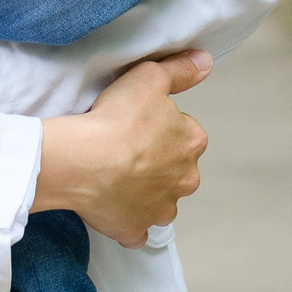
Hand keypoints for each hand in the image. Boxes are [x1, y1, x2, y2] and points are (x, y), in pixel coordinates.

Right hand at [33, 50, 211, 248]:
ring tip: (115, 174)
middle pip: (176, 168)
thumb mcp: (150, 77)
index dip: (161, 125)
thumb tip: (205, 62)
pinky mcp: (135, 230)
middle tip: (126, 147)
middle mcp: (184, 180)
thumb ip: (181, 69)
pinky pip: (136, 229)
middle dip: (158, 161)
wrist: (86, 161)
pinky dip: (127, 219)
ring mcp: (160, 209)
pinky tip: (112, 205)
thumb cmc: (118, 118)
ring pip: (160, 200)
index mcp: (192, 143)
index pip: (185, 131)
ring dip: (144, 191)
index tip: (139, 121)